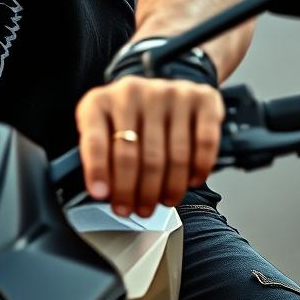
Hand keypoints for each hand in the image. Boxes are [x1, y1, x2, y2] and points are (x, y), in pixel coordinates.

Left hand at [75, 76, 223, 216]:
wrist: (161, 88)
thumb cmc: (128, 118)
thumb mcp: (101, 130)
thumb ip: (98, 157)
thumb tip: (103, 193)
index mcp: (100, 101)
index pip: (95, 140)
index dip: (98, 171)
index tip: (101, 196)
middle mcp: (132, 92)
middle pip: (134, 154)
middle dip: (135, 191)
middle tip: (139, 210)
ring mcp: (168, 92)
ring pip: (171, 154)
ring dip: (168, 187)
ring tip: (164, 201)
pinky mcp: (201, 98)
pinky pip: (204, 142)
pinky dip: (199, 167)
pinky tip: (192, 181)